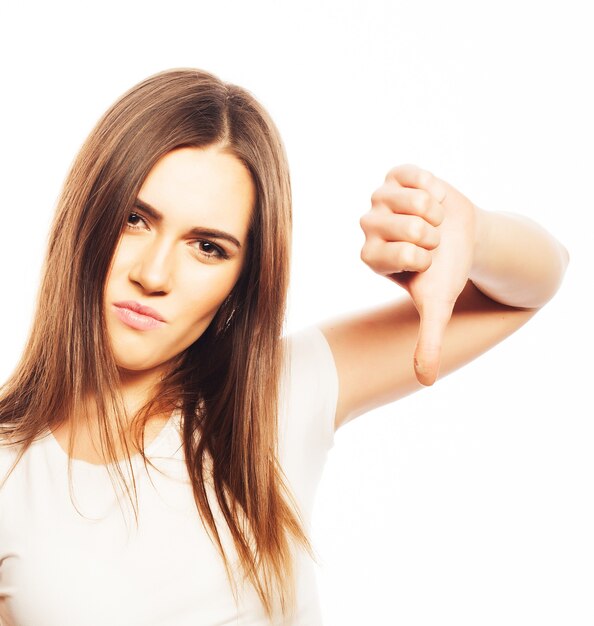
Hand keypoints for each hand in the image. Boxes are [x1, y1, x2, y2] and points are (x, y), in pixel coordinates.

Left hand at [360, 164, 477, 385]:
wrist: (465, 239)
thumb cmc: (445, 272)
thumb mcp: (438, 306)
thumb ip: (428, 341)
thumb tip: (426, 380)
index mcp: (371, 257)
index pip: (387, 254)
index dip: (416, 256)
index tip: (427, 261)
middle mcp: (370, 227)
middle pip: (396, 225)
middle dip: (426, 235)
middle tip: (434, 240)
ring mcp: (381, 199)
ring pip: (403, 198)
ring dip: (430, 210)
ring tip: (435, 220)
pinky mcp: (397, 176)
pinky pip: (411, 173)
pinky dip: (430, 185)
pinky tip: (435, 198)